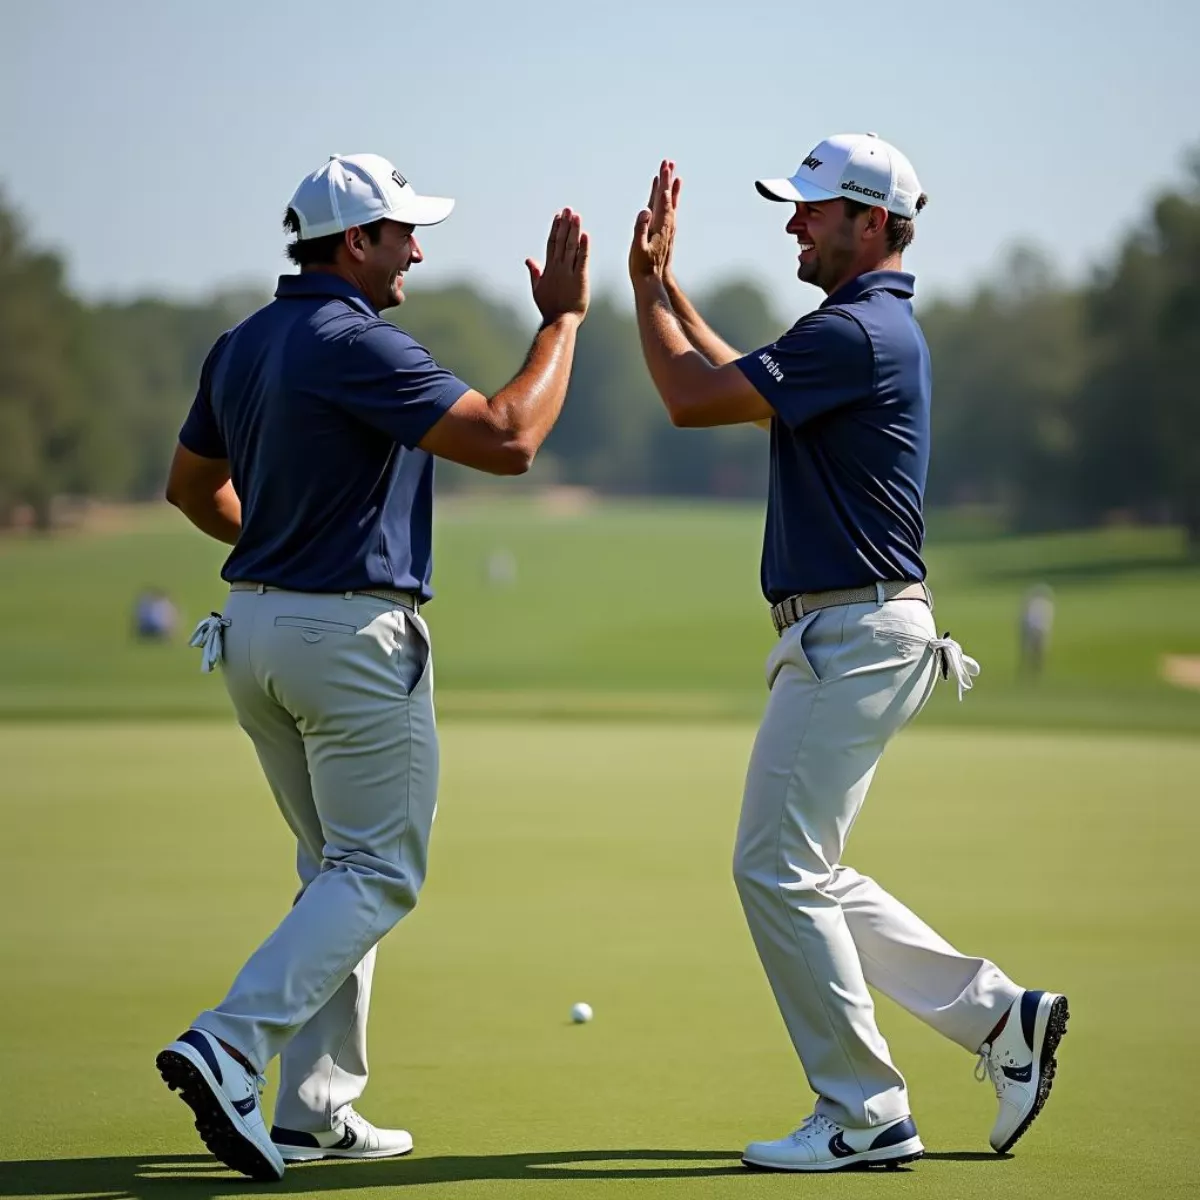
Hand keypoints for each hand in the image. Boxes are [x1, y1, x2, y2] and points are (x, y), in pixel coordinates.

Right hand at [526, 208, 588, 322]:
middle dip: (564, 224)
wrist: (559, 321)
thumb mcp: (537, 289)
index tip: (558, 217)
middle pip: (561, 241)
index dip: (555, 229)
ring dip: (573, 230)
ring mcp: (568, 272)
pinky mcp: (579, 279)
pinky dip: (583, 247)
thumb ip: (535, 272)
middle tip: (568, 209)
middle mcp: (557, 268)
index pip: (551, 244)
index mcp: (548, 269)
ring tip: (576, 216)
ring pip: (571, 247)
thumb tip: (529, 260)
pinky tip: (585, 235)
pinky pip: (581, 260)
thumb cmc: (549, 308)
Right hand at [629, 160, 681, 281]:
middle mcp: (666, 226)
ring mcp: (666, 230)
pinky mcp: (664, 235)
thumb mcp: (637, 248)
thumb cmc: (641, 267)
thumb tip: (645, 211)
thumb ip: (640, 229)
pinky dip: (667, 201)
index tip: (664, 167)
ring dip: (669, 188)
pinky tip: (667, 198)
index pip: (662, 200)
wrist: (652, 283)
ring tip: (671, 173)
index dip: (663, 183)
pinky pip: (667, 213)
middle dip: (667, 179)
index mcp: (659, 227)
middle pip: (667, 198)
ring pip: (669, 204)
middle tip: (668, 162)